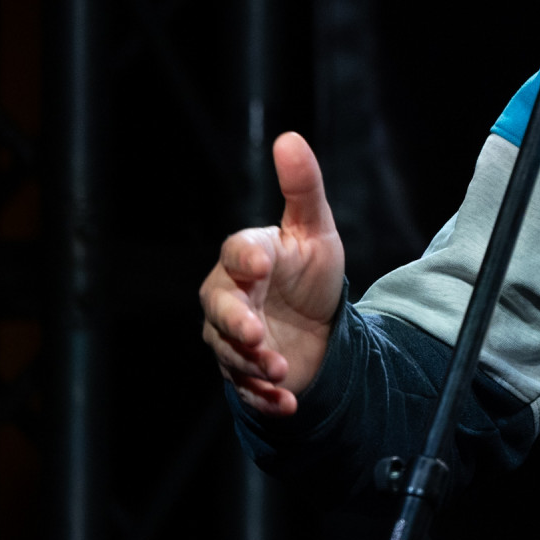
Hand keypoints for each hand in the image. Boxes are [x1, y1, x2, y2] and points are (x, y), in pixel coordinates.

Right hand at [198, 132, 345, 415]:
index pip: (237, 253)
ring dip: (253, 365)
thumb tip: (290, 137)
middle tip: (256, 336)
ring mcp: (234, 340)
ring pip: (230, 355)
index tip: (259, 263)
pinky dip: (266, 399)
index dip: (245, 258)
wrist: (319, 326)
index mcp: (247, 257)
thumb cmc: (310, 271)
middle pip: (221, 310)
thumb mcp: (315, 229)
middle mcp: (232, 299)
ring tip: (280, 370)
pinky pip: (247, 391)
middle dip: (235, 324)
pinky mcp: (246, 375)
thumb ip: (303, 188)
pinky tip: (288, 402)